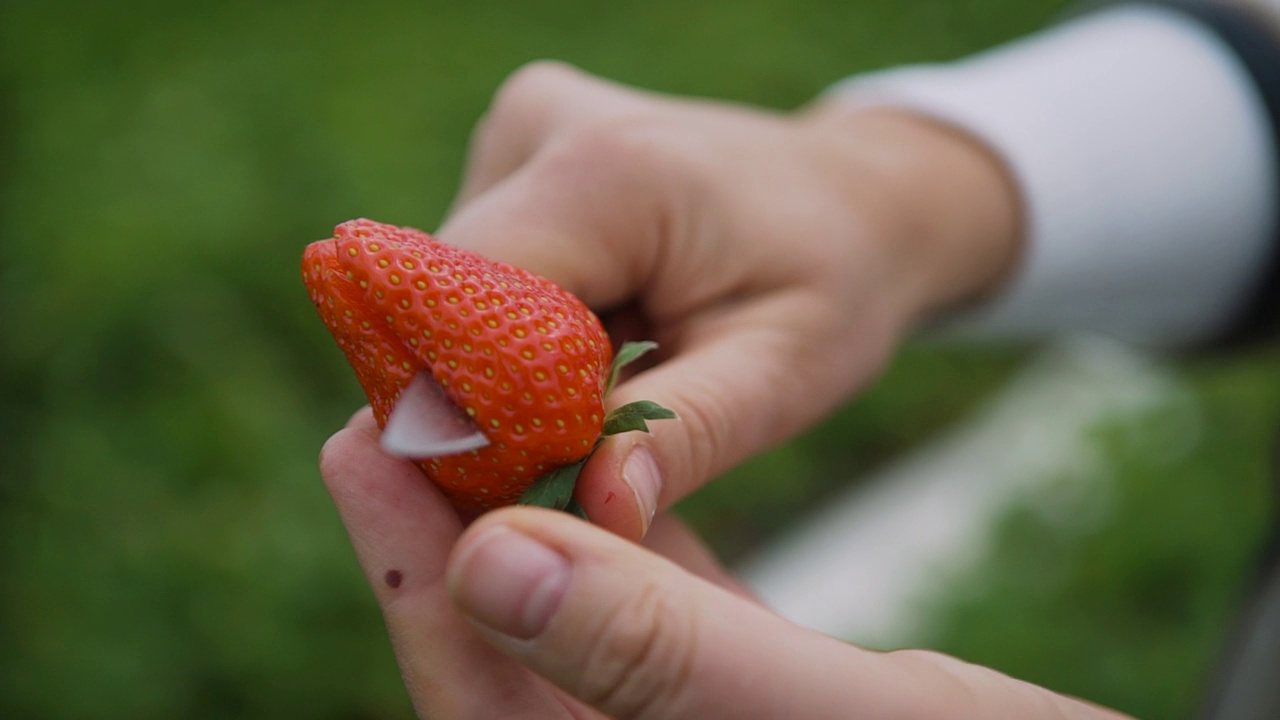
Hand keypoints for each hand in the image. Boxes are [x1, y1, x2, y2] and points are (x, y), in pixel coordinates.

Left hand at [321, 409, 1127, 718]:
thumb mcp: (828, 710)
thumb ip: (655, 652)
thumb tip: (490, 559)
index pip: (473, 692)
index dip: (409, 570)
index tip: (361, 444)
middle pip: (498, 640)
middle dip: (444, 521)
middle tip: (392, 400)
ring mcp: (664, 718)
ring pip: (564, 604)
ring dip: (520, 499)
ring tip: (477, 391)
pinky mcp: (722, 678)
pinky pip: (638, 590)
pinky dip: (611, 512)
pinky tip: (591, 433)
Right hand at [436, 62, 1021, 539]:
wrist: (854, 196)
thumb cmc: (834, 278)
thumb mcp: (788, 369)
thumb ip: (686, 436)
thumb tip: (593, 516)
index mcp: (606, 172)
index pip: (465, 312)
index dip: (473, 418)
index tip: (523, 501)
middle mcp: (541, 129)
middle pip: (446, 303)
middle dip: (488, 402)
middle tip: (568, 472)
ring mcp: (522, 131)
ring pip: (453, 295)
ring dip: (504, 370)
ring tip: (602, 399)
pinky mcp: (518, 153)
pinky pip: (477, 273)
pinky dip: (516, 334)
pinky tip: (591, 354)